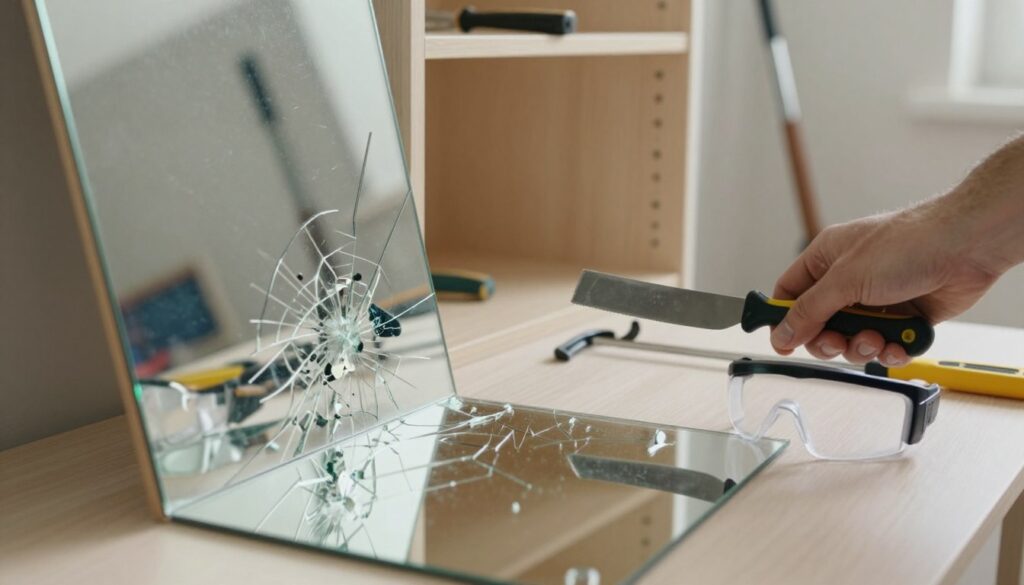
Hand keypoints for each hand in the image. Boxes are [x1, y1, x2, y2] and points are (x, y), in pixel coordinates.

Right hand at [769, 204, 1001, 365]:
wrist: (966, 247)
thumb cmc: (908, 244)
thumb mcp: (846, 279)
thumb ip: (810, 310)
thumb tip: (781, 333)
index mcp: (827, 259)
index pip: (790, 293)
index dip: (783, 319)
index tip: (781, 343)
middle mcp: (849, 280)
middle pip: (820, 324)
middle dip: (828, 340)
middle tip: (837, 342)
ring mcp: (877, 300)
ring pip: (852, 340)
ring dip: (862, 346)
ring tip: (877, 337)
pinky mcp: (904, 318)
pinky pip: (885, 346)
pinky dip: (890, 351)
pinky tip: (899, 344)